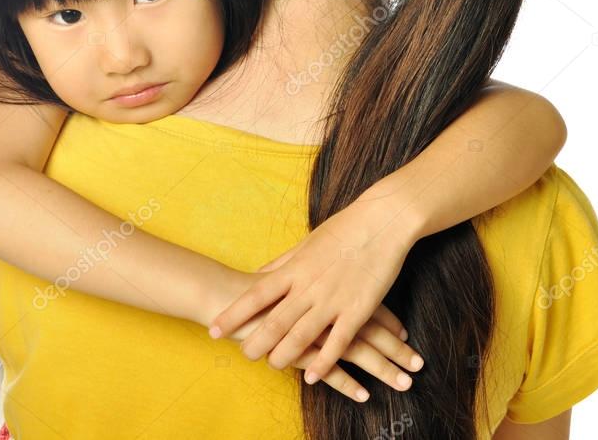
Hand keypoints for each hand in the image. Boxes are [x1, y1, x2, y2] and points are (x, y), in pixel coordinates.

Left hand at [208, 193, 422, 385]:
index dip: (234, 314)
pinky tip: (311, 376)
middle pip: (275, 320)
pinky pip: (337, 342)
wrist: (383, 221)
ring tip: (271, 366)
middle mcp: (309, 286)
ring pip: (302, 335)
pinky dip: (323, 361)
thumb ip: (283, 263)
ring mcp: (333, 299)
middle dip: (256, 341)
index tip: (214, 329)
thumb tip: (258, 275)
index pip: (256, 294)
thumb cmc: (344, 229)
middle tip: (243, 356)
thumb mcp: (307, 242)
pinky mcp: (358, 310)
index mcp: (295, 268)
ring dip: (284, 355)